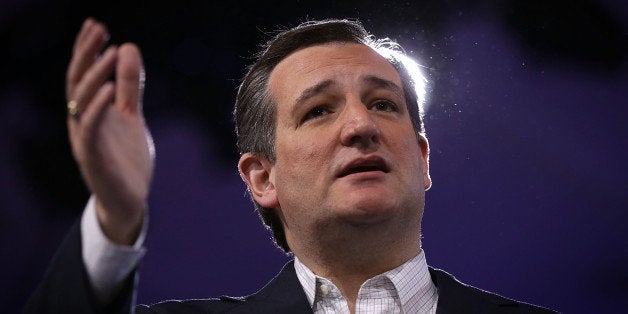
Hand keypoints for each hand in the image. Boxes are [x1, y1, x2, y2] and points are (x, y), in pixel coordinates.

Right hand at [66, 18, 153, 244]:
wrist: (129, 200)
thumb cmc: (127, 158)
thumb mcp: (131, 115)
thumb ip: (131, 86)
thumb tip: (128, 47)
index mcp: (89, 111)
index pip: (84, 75)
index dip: (87, 50)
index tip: (97, 25)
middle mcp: (81, 122)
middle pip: (78, 82)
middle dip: (86, 54)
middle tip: (98, 29)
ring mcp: (85, 139)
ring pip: (82, 101)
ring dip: (95, 75)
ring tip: (110, 52)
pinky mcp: (93, 157)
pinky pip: (91, 128)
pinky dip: (99, 107)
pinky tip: (112, 89)